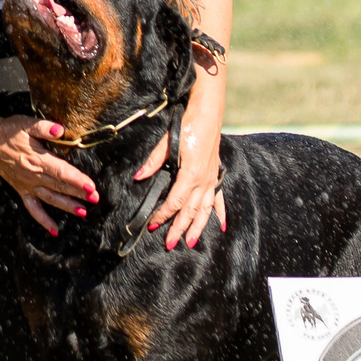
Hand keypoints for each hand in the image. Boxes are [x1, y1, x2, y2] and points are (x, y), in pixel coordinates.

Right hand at [0, 114, 102, 235]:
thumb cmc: (9, 130)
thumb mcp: (26, 123)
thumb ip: (45, 127)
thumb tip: (60, 130)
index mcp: (37, 159)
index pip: (61, 172)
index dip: (77, 180)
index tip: (92, 187)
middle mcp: (33, 175)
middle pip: (60, 186)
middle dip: (79, 193)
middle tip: (96, 199)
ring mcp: (27, 185)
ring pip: (50, 199)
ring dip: (67, 206)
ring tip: (83, 212)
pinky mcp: (21, 189)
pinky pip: (33, 208)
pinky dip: (43, 220)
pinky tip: (55, 230)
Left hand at [141, 122, 226, 249]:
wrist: (207, 115)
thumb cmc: (187, 127)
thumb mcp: (166, 143)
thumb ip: (153, 162)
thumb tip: (138, 177)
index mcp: (190, 175)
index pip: (174, 202)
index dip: (163, 215)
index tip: (153, 226)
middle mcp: (204, 181)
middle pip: (190, 211)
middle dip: (179, 229)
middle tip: (170, 244)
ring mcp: (212, 180)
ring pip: (206, 210)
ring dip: (199, 227)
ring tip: (192, 242)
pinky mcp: (216, 175)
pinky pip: (219, 199)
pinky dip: (220, 213)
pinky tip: (222, 226)